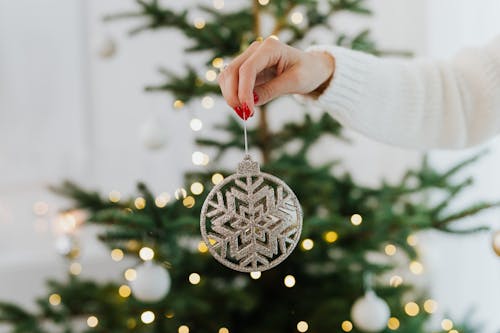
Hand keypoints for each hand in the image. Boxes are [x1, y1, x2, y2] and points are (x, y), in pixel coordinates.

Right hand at [218, 38, 334, 119]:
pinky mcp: (246, 69)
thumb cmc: (308, 72)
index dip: (243, 91)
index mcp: (270, 47)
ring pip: (227, 76)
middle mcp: (256, 49)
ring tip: (245, 113)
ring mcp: (249, 58)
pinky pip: (231, 82)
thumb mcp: (295, 82)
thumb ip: (272, 90)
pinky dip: (233, 95)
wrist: (311, 68)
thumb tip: (251, 102)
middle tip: (243, 114)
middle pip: (232, 71)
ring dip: (231, 96)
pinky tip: (244, 107)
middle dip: (233, 95)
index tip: (247, 110)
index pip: (247, 69)